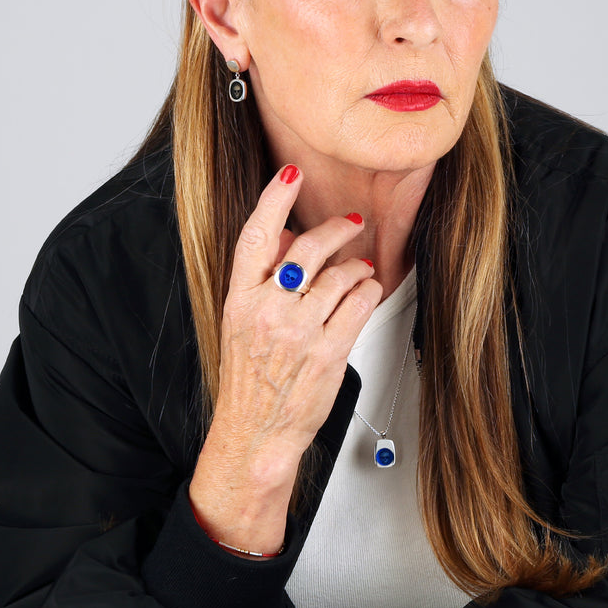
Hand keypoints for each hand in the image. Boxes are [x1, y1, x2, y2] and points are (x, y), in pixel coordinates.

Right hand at [189, 164, 381, 553]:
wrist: (255, 432)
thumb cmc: (249, 378)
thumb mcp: (242, 322)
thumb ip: (264, 278)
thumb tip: (293, 239)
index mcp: (240, 298)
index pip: (256, 236)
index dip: (274, 199)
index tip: (290, 174)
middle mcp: (267, 310)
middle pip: (309, 248)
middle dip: (338, 227)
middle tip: (353, 222)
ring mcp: (299, 332)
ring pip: (341, 274)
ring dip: (357, 266)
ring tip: (359, 270)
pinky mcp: (328, 352)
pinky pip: (359, 303)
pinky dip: (368, 291)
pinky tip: (364, 292)